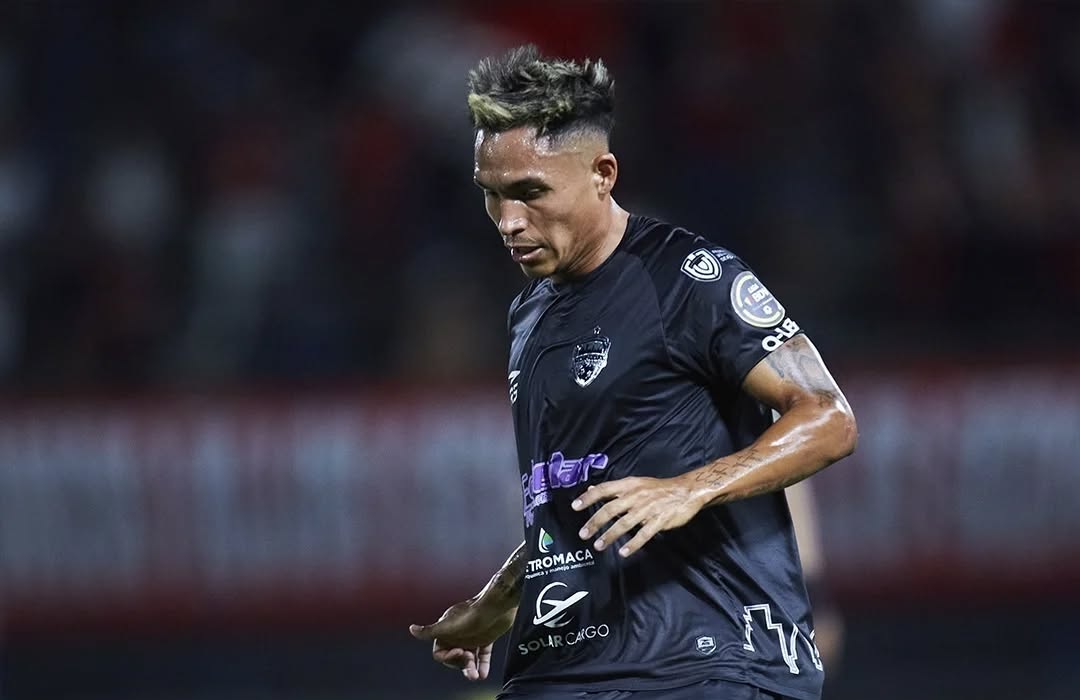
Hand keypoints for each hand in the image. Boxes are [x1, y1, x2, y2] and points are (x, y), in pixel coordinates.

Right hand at [409, 597, 515, 680]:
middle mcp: (457, 635)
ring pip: (468, 659)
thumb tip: (412, 629)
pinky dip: (483, 665)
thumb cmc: (471, 614)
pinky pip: (482, 656)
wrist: (497, 606)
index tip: (458, 652)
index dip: (447, 657)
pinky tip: (483, 674)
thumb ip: (429, 631)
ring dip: (471, 669)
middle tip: (469, 660)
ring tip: (475, 676)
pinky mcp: (485, 639)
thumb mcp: (447, 625)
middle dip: (460, 663)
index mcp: (446, 631)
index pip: (440, 653)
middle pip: (454, 658)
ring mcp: (471, 637)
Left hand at [571, 475, 703, 556]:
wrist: (685, 491)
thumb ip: (613, 489)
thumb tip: (591, 489)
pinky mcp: (659, 521)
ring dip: (610, 535)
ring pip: (624, 523)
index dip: (589, 497)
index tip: (575, 506)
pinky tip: (623, 552)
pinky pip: (644, 534)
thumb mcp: (635, 484)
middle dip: (595, 522)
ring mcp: (647, 509)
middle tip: (583, 534)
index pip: (604, 489)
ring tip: (598, 545)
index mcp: (629, 485)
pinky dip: (633, 544)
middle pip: (610, 509)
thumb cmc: (658, 489)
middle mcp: (636, 496)